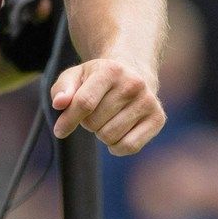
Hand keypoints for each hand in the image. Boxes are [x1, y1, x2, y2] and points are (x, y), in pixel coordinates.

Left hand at [50, 57, 164, 154]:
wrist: (133, 73)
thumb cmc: (97, 79)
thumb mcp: (76, 77)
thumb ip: (62, 89)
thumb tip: (59, 104)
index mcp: (110, 70)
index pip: (84, 103)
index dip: (68, 120)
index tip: (59, 131)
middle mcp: (133, 84)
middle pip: (95, 123)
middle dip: (87, 122)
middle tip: (94, 111)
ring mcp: (148, 101)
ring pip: (110, 137)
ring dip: (101, 134)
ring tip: (106, 119)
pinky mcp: (158, 118)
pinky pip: (129, 147)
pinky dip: (116, 147)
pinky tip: (116, 135)